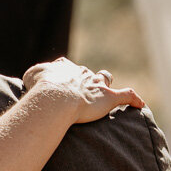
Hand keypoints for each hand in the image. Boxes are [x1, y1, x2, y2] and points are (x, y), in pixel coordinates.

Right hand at [23, 58, 144, 123]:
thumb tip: (34, 81)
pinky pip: (127, 95)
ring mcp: (97, 84)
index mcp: (64, 67)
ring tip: (106, 94)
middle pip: (86, 72)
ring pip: (105, 79)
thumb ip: (34, 75)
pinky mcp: (109, 97)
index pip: (66, 65)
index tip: (60, 81)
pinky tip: (140, 104)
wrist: (55, 98)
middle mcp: (82, 73)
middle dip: (85, 80)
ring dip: (105, 85)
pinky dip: (134, 99)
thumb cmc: (41, 88)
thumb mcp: (31, 75)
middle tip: (80, 92)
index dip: (65, 73)